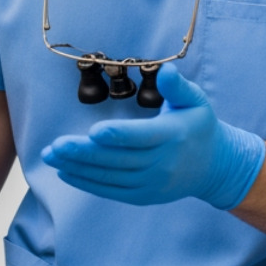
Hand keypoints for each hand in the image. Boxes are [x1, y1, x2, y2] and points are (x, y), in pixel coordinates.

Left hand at [40, 65, 264, 208]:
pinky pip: (112, 190)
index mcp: (173, 136)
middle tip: (55, 146)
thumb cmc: (199, 126)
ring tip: (51, 156)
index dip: (118, 135)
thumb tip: (167, 70)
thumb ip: (178, 87)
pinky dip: (87, 183)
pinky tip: (65, 172)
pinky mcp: (143, 195)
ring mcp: (152, 183)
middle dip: (84, 153)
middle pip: (119, 159)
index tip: (94, 131)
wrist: (215, 167)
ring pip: (111, 177)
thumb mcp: (196, 101)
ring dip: (78, 168)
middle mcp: (162, 164)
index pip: (142, 137)